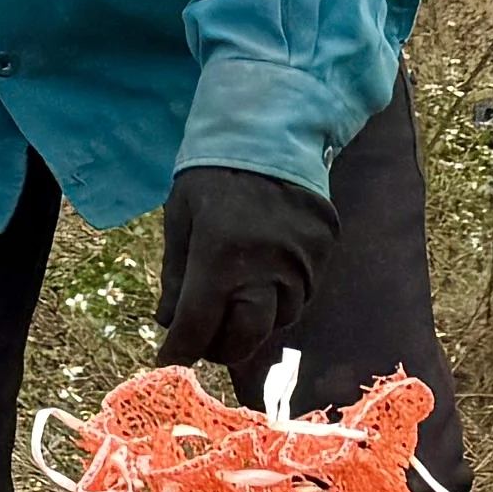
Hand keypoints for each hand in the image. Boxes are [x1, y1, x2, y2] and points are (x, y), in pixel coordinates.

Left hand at [153, 162, 339, 397]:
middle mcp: (267, 267)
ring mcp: (302, 262)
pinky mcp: (323, 253)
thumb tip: (169, 323)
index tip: (170, 359)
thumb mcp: (181, 219)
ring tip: (231, 309)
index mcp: (221, 257)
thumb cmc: (213, 175)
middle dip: (221, 347)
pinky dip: (278, 301)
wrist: (272, 132)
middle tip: (204, 341)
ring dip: (251, 324)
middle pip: (246, 337)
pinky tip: (260, 285)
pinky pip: (302, 294)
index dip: (180, 350)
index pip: (199, 326)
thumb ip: (176, 275)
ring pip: (278, 320)